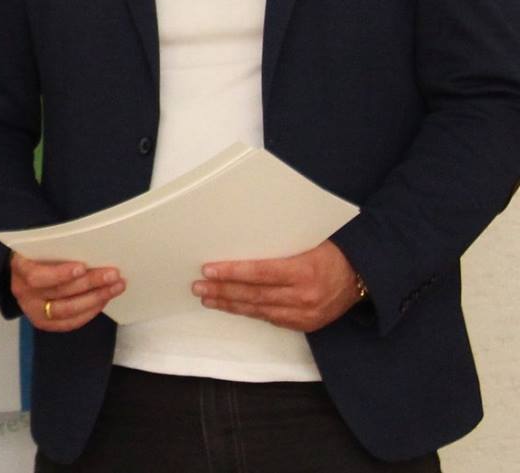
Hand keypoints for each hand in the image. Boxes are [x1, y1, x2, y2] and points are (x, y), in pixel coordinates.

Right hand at [10, 253, 123, 331]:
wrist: (20, 274)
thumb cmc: (34, 255)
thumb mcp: (38, 246)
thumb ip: (56, 248)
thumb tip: (90, 247)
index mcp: (19, 269)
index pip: (37, 276)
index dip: (60, 274)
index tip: (82, 267)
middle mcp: (24, 293)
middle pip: (59, 292)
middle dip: (89, 283)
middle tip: (112, 275)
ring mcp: (34, 311)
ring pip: (67, 310)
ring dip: (96, 298)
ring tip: (116, 287)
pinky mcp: (45, 323)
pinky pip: (71, 322)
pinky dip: (90, 312)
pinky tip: (104, 300)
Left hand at [193, 240, 362, 331]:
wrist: (364, 277)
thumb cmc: (332, 251)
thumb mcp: (308, 241)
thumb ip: (279, 245)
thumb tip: (241, 239)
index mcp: (305, 271)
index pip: (259, 273)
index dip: (231, 272)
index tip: (207, 270)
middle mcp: (304, 296)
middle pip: (254, 295)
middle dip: (222, 291)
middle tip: (198, 287)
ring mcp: (306, 314)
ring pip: (259, 310)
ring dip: (231, 304)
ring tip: (208, 299)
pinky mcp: (307, 324)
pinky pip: (272, 319)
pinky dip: (251, 312)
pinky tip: (233, 306)